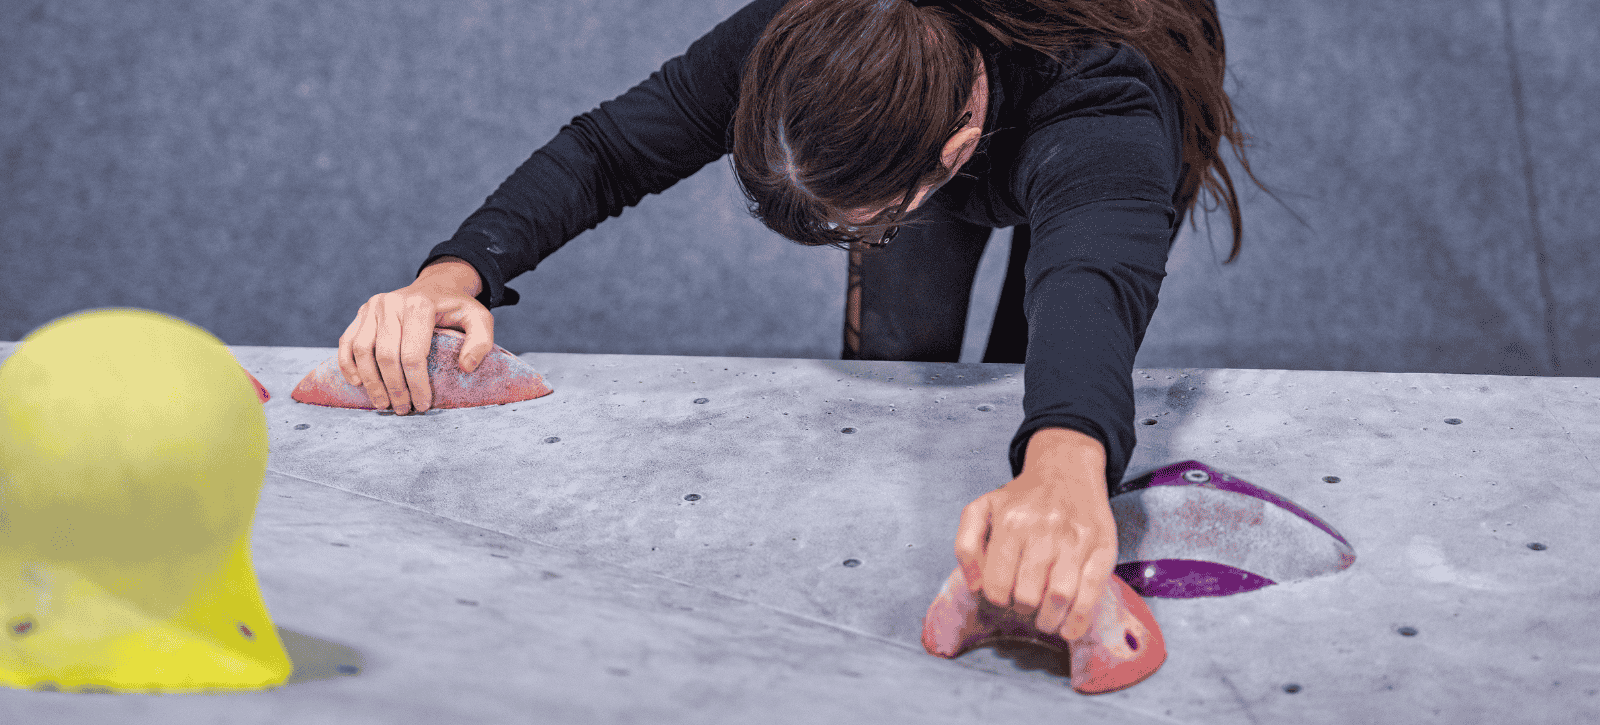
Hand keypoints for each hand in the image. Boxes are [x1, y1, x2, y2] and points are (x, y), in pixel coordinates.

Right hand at [338, 269, 494, 414]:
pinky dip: (347, 364)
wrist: (436, 286)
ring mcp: (372, 307)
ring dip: (370, 382)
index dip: (417, 384)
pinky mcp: (361, 312)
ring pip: (362, 350)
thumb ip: (481, 341)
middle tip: (403, 409)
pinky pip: (347, 341)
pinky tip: (357, 383)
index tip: (423, 405)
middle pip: (385, 355)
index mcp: (420, 305)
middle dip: (394, 388)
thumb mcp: (480, 318)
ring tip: (382, 404)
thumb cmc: (456, 308)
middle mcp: (391, 303)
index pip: (413, 354)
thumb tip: (466, 367)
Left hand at [953, 428, 1117, 640]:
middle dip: (1023, 608)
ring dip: (1049, 620)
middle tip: (1026, 604)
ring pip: (1059, 597)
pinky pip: (1091, 593)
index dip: (997, 598)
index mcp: (1011, 522)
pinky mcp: (1102, 548)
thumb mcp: (982, 508)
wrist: (1066, 468)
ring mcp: (1076, 540)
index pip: (997, 583)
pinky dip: (1079, 620)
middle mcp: (1044, 531)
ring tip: (1046, 621)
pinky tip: (1069, 629)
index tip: (1003, 596)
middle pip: (1028, 594)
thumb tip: (975, 586)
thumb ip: (966, 545)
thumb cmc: (1022, 497)